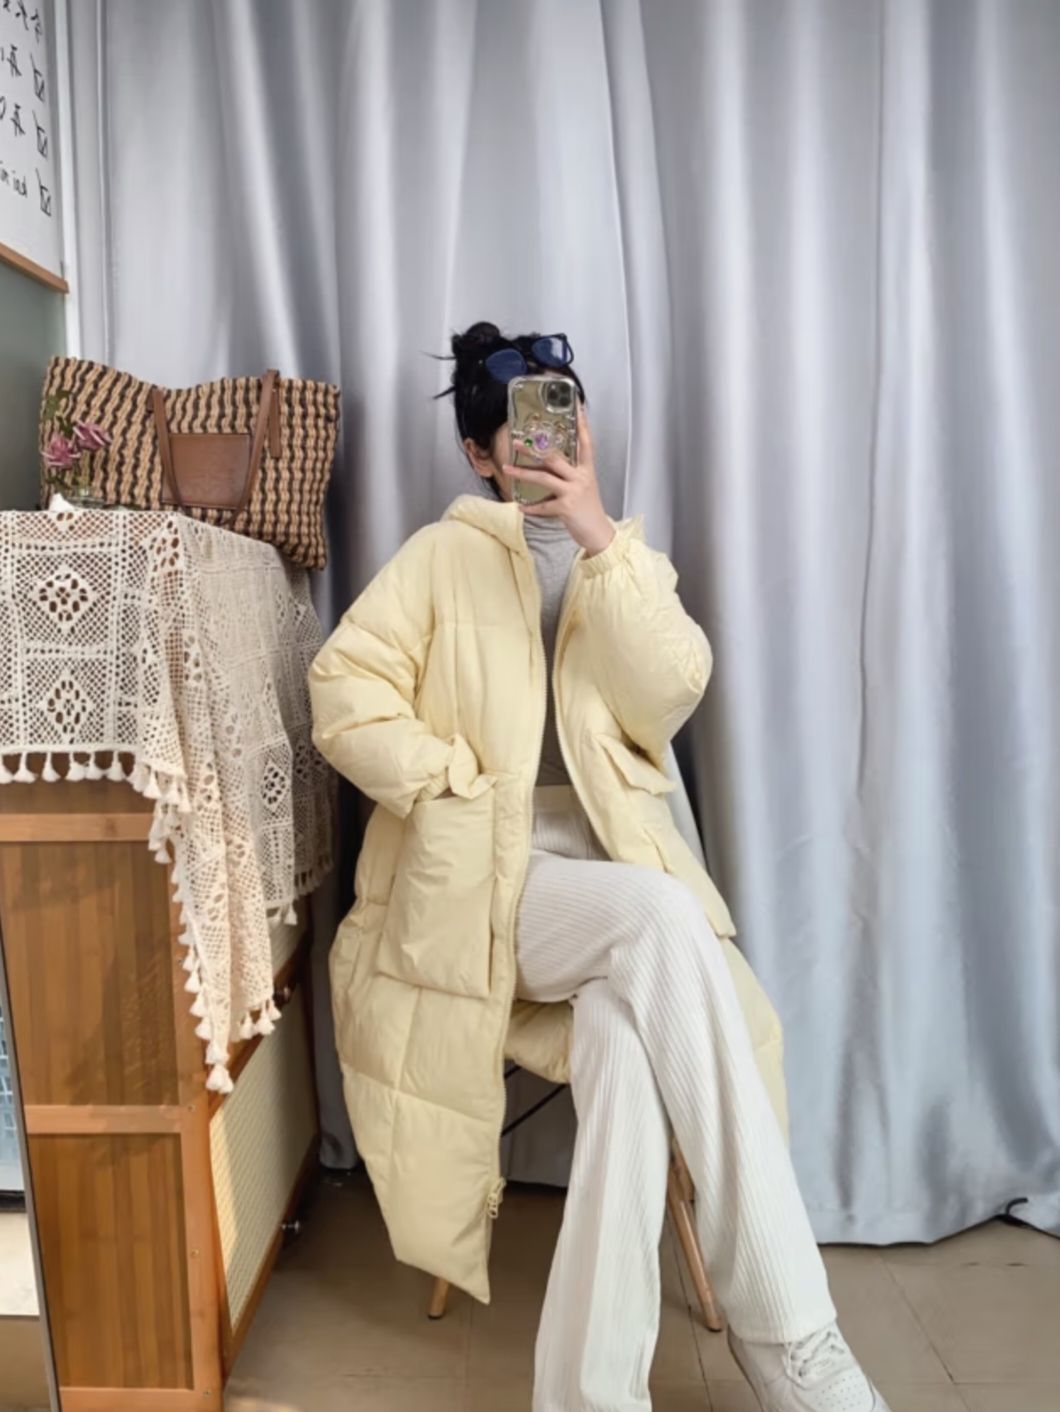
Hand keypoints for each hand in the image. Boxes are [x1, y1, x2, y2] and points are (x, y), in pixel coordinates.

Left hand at [504, 403, 614, 555]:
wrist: (598, 533)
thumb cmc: (589, 509)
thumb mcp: (583, 486)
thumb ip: (569, 474)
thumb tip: (547, 466)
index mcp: (586, 470)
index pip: (586, 442)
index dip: (581, 424)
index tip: (577, 407)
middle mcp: (580, 477)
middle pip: (554, 458)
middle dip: (533, 449)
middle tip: (517, 443)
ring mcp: (573, 492)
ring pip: (544, 478)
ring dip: (523, 473)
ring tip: (507, 469)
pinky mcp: (566, 508)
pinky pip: (543, 505)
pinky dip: (530, 507)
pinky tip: (520, 506)